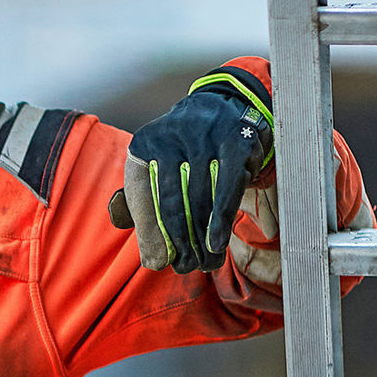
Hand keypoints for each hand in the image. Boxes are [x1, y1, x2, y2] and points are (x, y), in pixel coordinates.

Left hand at [110, 82, 272, 272]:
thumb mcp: (155, 170)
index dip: (149, 232)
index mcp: (145, 145)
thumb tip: (152, 258)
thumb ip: (144, 208)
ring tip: (204, 264)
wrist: (222, 108)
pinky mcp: (235, 141)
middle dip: (178, 242)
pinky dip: (221, 218)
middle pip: (171, 201)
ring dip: (202, 238)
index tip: (157, 261)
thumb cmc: (183, 152)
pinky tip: (217, 242)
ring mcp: (204, 136)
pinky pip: (227, 187)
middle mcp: (171, 136)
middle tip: (185, 268)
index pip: (142, 196)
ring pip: (200, 198)